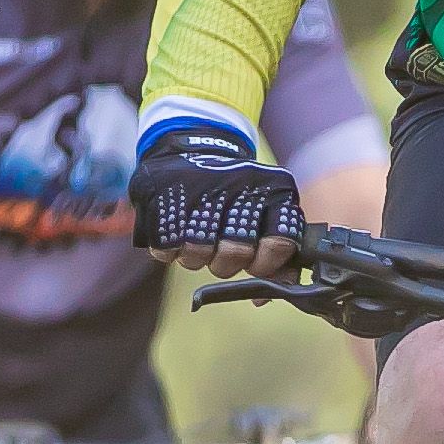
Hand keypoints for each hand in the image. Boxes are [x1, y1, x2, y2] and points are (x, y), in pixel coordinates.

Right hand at [131, 133, 306, 276]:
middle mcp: (240, 185)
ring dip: (198, 256)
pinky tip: (177, 234)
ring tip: (199, 239)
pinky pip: (167, 247)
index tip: (256, 263)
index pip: (280, 241)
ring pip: (199, 253)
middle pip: (236, 253)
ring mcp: (199, 189)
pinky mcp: (163, 197)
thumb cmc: (233, 196)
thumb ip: (276, 254)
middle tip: (223, 251)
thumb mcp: (265, 216)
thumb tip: (270, 292)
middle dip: (228, 262)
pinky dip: (170, 249)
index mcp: (273, 190)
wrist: (189, 151)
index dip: (266, 263)